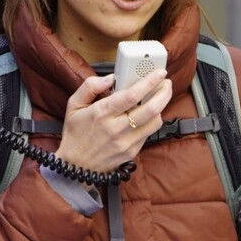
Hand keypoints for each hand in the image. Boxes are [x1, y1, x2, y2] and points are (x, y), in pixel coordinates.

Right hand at [54, 69, 171, 176]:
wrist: (76, 167)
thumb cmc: (75, 133)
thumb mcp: (73, 105)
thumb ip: (90, 86)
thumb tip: (111, 78)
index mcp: (101, 113)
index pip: (131, 95)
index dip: (149, 82)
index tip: (159, 73)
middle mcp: (115, 129)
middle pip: (150, 109)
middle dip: (163, 93)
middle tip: (166, 83)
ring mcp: (126, 142)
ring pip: (154, 122)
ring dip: (161, 107)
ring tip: (160, 96)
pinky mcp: (132, 152)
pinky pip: (149, 133)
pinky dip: (152, 121)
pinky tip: (148, 113)